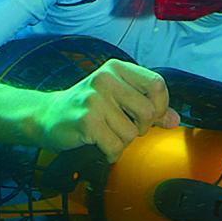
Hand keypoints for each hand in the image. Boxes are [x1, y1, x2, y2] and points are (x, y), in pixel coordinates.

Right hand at [29, 60, 181, 159]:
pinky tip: (98, 145)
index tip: (149, 116)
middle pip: (147, 111)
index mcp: (116, 68)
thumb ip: (148, 107)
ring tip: (105, 134)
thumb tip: (174, 120)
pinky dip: (110, 152)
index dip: (159, 106)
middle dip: (139, 128)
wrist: (47, 116)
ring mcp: (94, 99)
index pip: (157, 84)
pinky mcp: (86, 120)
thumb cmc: (86, 107)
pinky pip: (115, 146)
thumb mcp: (118, 99)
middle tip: (122, 128)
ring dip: (121, 142)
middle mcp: (105, 78)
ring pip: (131, 133)